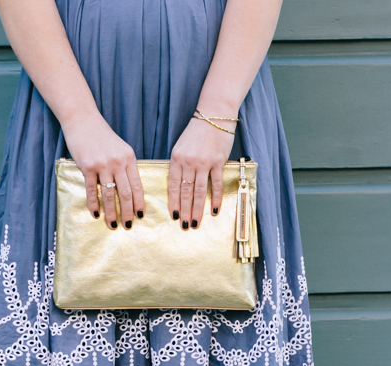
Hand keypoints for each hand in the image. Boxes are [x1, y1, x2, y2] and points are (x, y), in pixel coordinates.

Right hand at [60, 112, 144, 229]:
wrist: (83, 120)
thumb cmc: (101, 136)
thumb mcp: (120, 149)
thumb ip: (125, 166)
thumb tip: (128, 190)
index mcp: (129, 158)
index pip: (137, 185)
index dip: (139, 203)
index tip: (140, 216)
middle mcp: (118, 162)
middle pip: (125, 194)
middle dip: (127, 212)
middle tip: (127, 226)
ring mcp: (103, 164)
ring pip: (109, 194)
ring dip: (111, 212)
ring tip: (112, 224)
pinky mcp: (88, 166)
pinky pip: (92, 190)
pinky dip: (93, 204)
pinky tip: (95, 214)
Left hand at [168, 114, 235, 229]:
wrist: (214, 115)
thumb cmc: (197, 132)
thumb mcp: (181, 147)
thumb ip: (179, 165)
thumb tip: (177, 186)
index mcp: (176, 159)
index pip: (172, 186)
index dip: (173, 203)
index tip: (174, 216)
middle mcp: (188, 162)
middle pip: (185, 192)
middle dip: (185, 211)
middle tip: (185, 226)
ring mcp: (203, 162)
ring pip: (199, 191)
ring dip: (197, 209)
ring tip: (196, 222)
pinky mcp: (218, 161)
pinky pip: (216, 184)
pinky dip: (215, 198)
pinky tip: (214, 210)